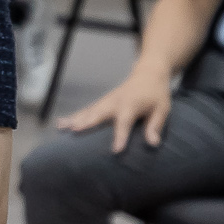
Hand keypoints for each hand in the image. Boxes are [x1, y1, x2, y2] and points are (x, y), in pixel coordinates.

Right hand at [57, 65, 174, 152]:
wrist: (148, 73)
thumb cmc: (156, 94)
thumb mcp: (162, 110)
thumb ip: (155, 126)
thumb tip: (152, 144)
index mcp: (131, 105)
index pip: (125, 122)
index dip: (120, 136)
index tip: (116, 150)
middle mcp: (115, 102)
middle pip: (99, 113)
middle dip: (87, 122)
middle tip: (75, 130)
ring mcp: (107, 100)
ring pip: (89, 110)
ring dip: (74, 118)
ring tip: (61, 126)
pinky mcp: (103, 101)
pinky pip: (87, 109)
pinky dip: (75, 116)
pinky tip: (63, 122)